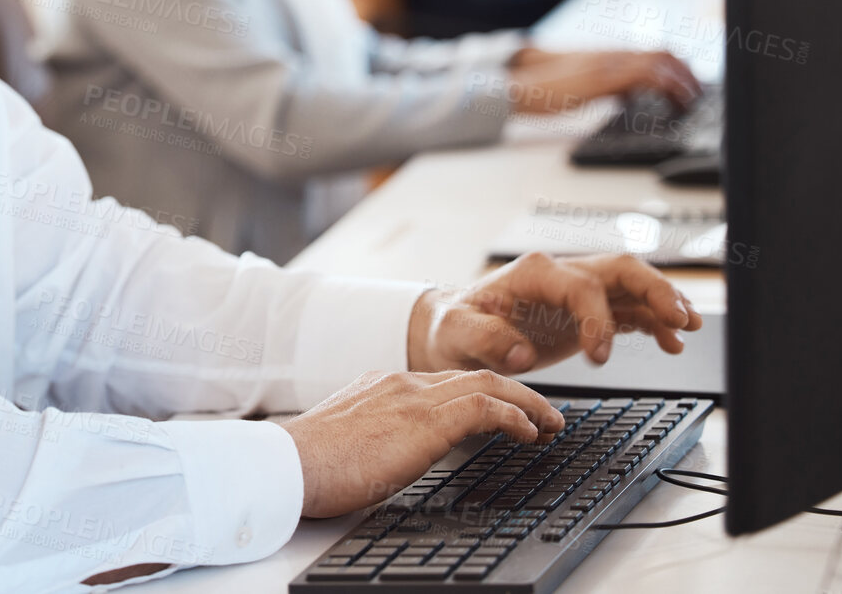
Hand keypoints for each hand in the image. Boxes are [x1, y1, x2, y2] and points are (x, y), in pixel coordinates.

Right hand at [280, 369, 566, 517]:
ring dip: (527, 403)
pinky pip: (485, 409)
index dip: (482, 393)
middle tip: (545, 413)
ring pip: (488, 385)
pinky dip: (514, 417)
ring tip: (551, 423)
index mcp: (383, 386)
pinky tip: (529, 433)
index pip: (446, 382)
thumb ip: (377, 438)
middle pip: (474, 376)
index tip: (504, 411)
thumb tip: (390, 457)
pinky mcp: (425, 421)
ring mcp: (414, 397)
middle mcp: (402, 382)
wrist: (289, 463)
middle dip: (517, 392)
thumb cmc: (310, 466)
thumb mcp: (350, 444)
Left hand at [407, 252, 702, 373]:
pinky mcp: (585, 313)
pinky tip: (672, 342)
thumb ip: (485, 338)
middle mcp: (561, 275)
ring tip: (690, 327)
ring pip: (632, 285)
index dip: (598, 319)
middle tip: (680, 319)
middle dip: (655, 290)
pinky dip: (653, 322)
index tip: (598, 357)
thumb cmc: (453, 327)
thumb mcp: (456, 334)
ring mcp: (577, 292)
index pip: (582, 286)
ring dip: (664, 302)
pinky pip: (628, 309)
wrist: (452, 330)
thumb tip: (519, 352)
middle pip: (621, 269)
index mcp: (534, 273)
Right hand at [504, 48, 700, 111]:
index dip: (677, 66)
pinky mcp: (603, 78)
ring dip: (681, 83)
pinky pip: (644, 78)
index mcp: (607, 54)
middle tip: (697, 94)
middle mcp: (611, 54)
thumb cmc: (545, 88)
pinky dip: (665, 89)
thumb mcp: (583, 84)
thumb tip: (627, 95)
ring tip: (690, 102)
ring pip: (659, 64)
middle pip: (663, 53)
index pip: (653, 51)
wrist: (519, 86)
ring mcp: (608, 64)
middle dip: (687, 74)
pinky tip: (670, 105)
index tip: (689, 83)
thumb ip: (607, 85)